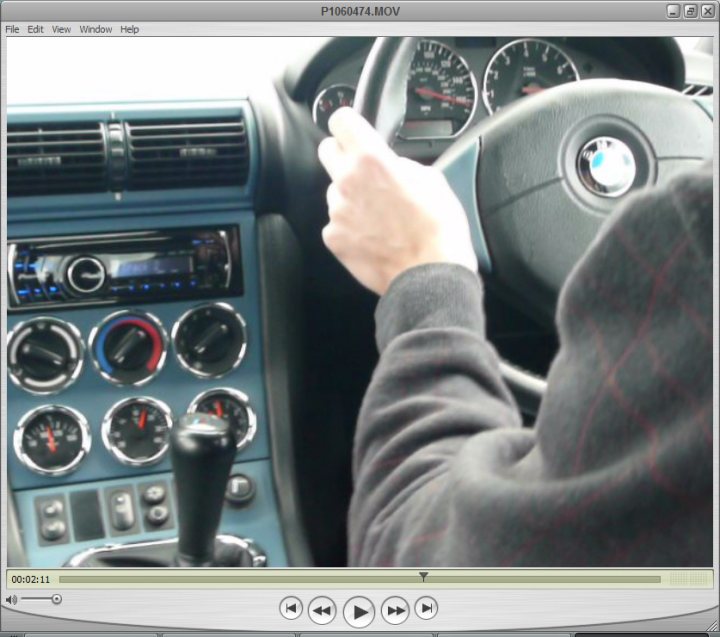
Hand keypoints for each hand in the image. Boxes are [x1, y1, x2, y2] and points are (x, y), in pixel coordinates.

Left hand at [317, 107, 477, 295]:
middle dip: (342, 155)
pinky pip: (336, 223)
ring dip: (351, 197)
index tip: (354, 132)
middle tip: (364, 171)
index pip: (340, 120)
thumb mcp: (431, 178)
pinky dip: (350, 228)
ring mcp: (337, 212)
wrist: (430, 274)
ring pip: (335, 192)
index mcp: (371, 159)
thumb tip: (389, 165)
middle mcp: (347, 182)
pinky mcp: (333, 238)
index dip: (349, 125)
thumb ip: (400, 164)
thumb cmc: (437, 228)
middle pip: (326, 150)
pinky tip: (373, 237)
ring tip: (379, 216)